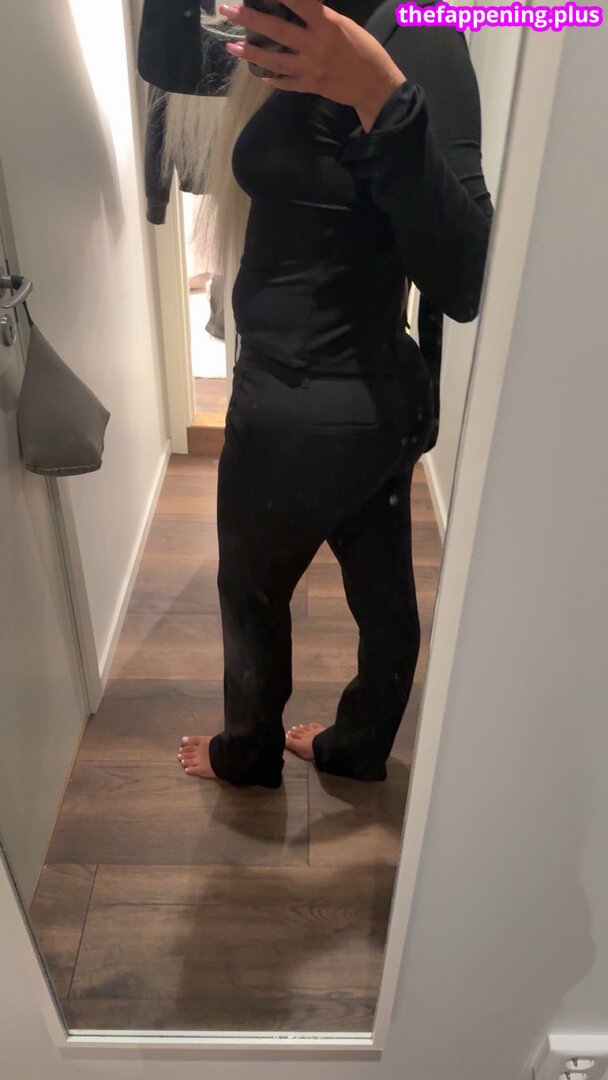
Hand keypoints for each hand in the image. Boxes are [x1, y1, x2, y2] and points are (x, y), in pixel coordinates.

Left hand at [218, 0, 406, 131]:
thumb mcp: (345, 25)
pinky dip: (271, 78)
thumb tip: (299, 9)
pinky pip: (285, 82)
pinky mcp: (310, 86)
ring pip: (274, 59)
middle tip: (227, 11)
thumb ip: (321, 18)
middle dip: (249, 18)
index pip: (297, 2)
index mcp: (327, 24)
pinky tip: (258, 72)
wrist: (376, 86)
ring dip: (250, 52)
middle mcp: (314, 45)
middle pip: (276, 30)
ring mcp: (310, 68)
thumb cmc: (366, 51)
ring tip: (231, 46)